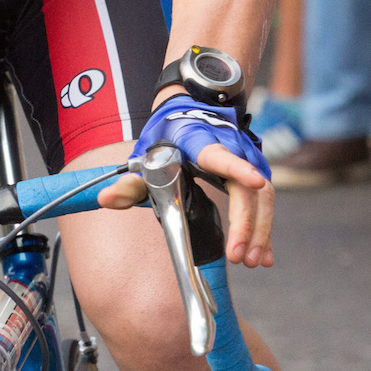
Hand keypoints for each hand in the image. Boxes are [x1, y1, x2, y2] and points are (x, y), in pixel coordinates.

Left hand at [101, 97, 275, 268]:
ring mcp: (248, 159)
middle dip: (246, 223)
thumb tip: (105, 199)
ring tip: (251, 262)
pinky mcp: (255, 171)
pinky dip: (265, 230)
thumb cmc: (168, 135)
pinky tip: (264, 256)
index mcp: (203, 143)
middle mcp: (232, 149)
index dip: (239, 168)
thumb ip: (129, 181)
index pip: (221, 156)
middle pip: (248, 187)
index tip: (254, 182)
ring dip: (260, 231)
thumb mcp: (147, 154)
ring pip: (263, 197)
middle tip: (238, 257)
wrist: (190, 108)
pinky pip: (265, 203)